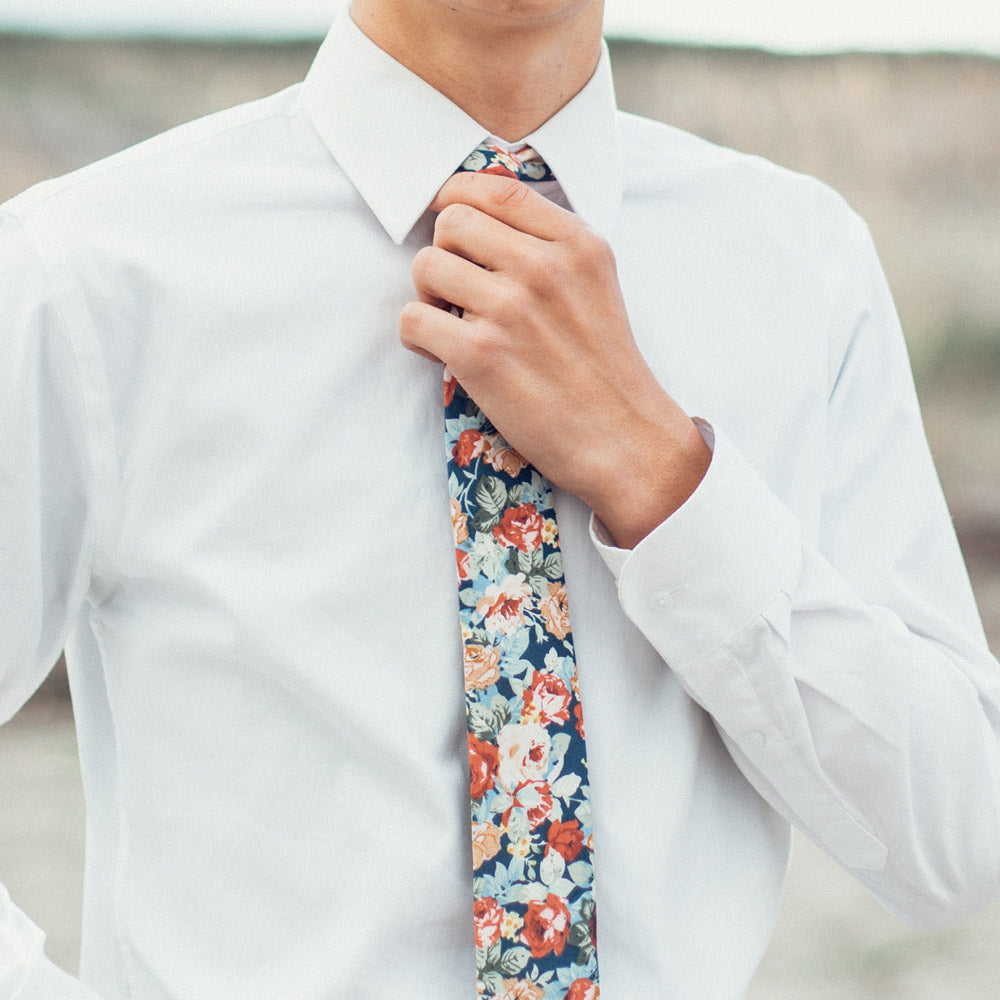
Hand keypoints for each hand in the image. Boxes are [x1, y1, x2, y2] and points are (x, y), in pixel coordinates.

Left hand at [400, 172, 709, 548]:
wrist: (623, 439)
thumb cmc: (605, 369)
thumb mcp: (597, 284)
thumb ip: (550, 245)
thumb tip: (480, 219)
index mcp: (576, 243)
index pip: (495, 189)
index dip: (457, 198)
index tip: (449, 223)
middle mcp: (543, 267)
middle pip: (452, 223)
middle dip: (445, 254)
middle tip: (457, 291)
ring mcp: (510, 309)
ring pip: (425, 266)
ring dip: (428, 296)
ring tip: (451, 324)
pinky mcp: (481, 355)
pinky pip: (413, 320)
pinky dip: (418, 338)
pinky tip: (443, 353)